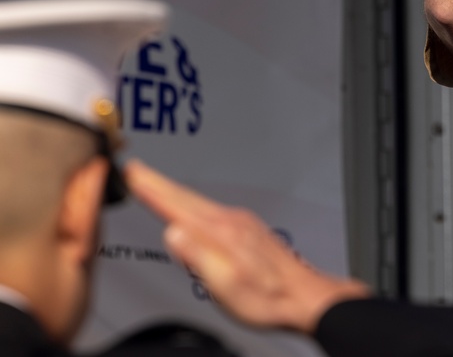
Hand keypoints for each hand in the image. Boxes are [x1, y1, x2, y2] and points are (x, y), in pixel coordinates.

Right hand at [124, 159, 370, 334]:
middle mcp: (231, 221)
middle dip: (158, 183)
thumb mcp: (226, 285)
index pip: (177, 205)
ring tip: (155, 185)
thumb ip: (198, 256)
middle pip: (186, 198)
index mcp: (220, 232)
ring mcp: (241, 224)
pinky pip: (211, 211)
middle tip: (136, 170)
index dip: (151, 189)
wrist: (305, 297)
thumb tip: (173, 231)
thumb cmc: (267, 298)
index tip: (131, 172)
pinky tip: (191, 209)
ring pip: (199, 203)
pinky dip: (192, 204)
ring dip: (174, 192)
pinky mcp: (248, 231)